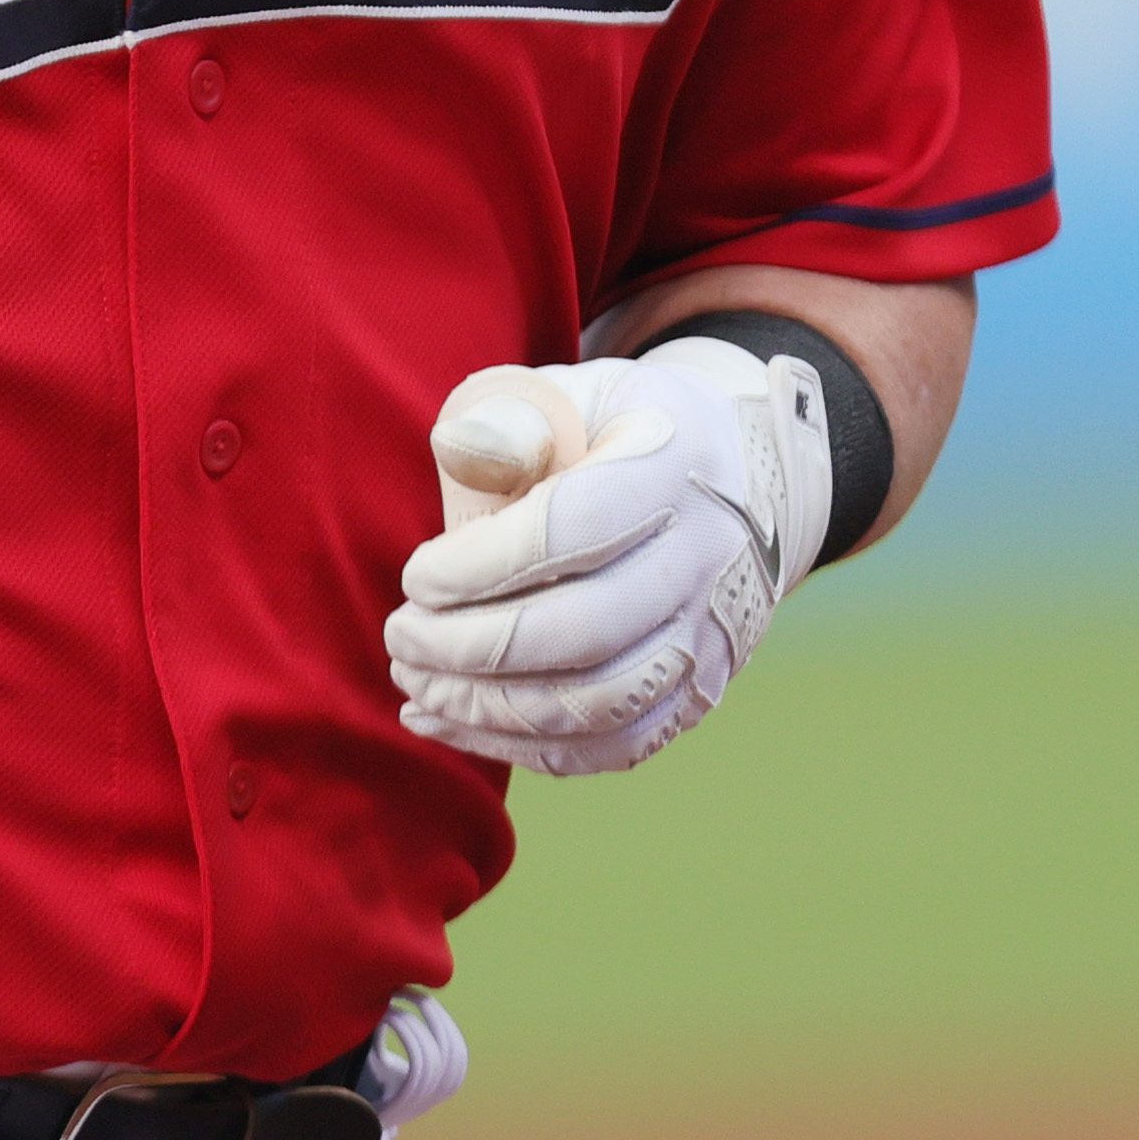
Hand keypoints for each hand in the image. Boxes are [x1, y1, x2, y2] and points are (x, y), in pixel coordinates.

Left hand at [384, 338, 833, 777]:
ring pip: (593, 706)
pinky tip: (447, 721)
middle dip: (468, 647)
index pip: (572, 531)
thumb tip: (456, 451)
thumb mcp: (573, 391)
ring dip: (485, 708)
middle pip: (580, 632)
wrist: (739, 487)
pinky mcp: (698, 696)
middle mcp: (705, 561)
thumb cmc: (623, 432)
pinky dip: (520, 747)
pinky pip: (609, 748)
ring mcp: (711, 638)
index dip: (480, 565)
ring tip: (413, 682)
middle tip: (399, 635)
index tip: (415, 577)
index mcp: (672, 466)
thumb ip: (510, 414)